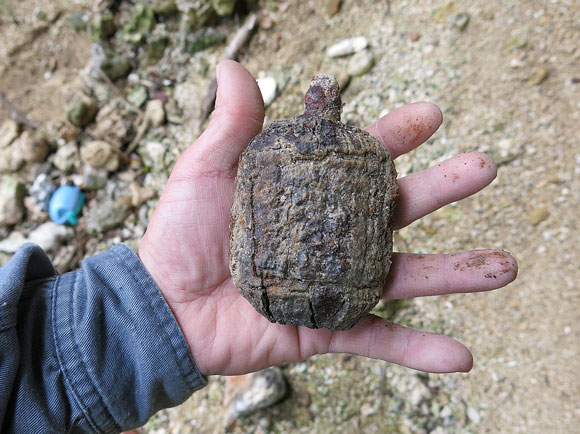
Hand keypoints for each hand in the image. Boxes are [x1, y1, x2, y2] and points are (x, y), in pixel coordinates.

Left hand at [139, 60, 516, 375]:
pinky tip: (463, 355)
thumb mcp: (206, 172)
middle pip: (395, 210)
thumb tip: (235, 66)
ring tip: (505, 266)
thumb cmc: (181, 235)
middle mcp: (331, 236)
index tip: (430, 116)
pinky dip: (418, 348)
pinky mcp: (326, 329)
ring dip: (454, 272)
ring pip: (402, 275)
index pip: (360, 160)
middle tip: (483, 168)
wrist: (163, 307)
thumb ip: (231, 124)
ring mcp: (333, 283)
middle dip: (441, 189)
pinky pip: (378, 339)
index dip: (394, 136)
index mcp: (308, 195)